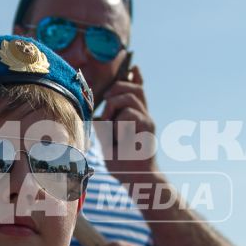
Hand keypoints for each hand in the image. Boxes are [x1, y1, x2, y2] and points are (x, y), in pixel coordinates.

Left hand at [98, 64, 158, 181]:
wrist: (137, 179)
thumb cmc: (122, 163)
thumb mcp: (109, 139)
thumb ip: (106, 125)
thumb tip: (98, 114)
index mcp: (137, 117)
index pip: (139, 91)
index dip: (136, 77)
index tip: (134, 66)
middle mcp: (145, 116)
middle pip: (133, 88)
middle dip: (115, 89)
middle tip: (106, 108)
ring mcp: (147, 121)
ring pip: (128, 98)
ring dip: (114, 108)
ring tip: (112, 126)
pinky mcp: (147, 128)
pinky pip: (128, 115)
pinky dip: (119, 124)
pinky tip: (121, 138)